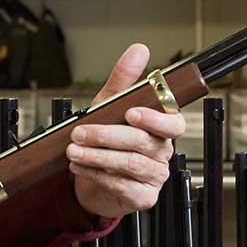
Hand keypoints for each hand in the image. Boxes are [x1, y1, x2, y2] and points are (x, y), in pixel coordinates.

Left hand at [68, 43, 185, 218]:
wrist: (92, 179)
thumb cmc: (107, 139)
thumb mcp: (110, 105)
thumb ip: (124, 79)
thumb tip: (139, 50)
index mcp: (162, 129)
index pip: (172, 123)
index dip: (154, 118)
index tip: (130, 112)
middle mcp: (162, 152)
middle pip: (142, 142)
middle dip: (107, 136)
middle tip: (81, 132)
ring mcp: (155, 176)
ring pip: (129, 164)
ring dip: (97, 156)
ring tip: (74, 150)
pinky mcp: (143, 197)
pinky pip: (122, 186)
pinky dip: (97, 175)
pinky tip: (81, 167)